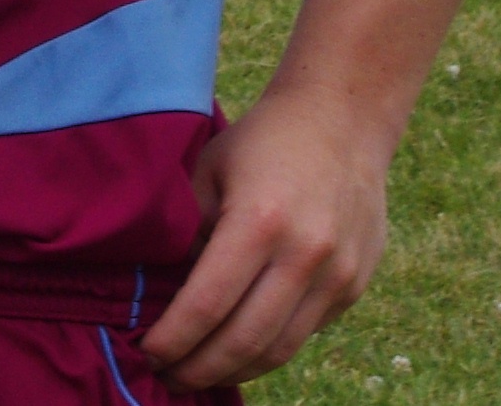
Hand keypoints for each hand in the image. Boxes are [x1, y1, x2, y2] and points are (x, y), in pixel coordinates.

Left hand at [139, 86, 388, 388]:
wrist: (342, 122)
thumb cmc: (260, 143)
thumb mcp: (206, 172)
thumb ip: (187, 232)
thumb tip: (162, 294)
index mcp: (259, 223)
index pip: (207, 304)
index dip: (174, 338)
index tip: (146, 351)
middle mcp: (306, 256)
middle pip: (245, 340)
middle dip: (200, 368)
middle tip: (167, 378)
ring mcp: (337, 275)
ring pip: (281, 348)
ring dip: (235, 370)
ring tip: (197, 374)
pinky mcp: (354, 285)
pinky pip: (305, 333)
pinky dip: (268, 350)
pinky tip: (237, 351)